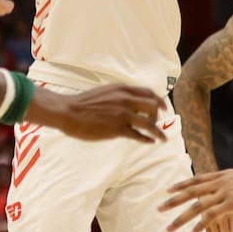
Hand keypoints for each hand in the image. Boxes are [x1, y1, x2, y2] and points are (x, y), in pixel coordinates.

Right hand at [29, 85, 164, 142]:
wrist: (68, 112)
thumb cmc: (83, 103)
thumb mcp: (105, 92)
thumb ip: (119, 96)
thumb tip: (130, 103)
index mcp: (122, 89)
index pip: (149, 93)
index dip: (159, 101)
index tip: (164, 107)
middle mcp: (125, 100)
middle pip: (153, 107)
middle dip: (158, 116)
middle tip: (157, 124)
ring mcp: (122, 115)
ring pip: (149, 123)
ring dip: (158, 132)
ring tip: (162, 139)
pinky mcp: (117, 129)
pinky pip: (138, 135)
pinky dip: (146, 139)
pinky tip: (149, 142)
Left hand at [159, 168, 232, 231]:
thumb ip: (231, 181)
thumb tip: (227, 183)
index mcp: (222, 176)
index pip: (196, 179)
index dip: (181, 185)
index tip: (168, 190)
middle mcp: (220, 182)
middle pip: (191, 192)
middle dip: (173, 201)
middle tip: (158, 208)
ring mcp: (225, 193)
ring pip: (197, 206)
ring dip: (181, 218)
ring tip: (169, 228)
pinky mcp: (232, 204)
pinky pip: (211, 216)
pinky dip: (199, 226)